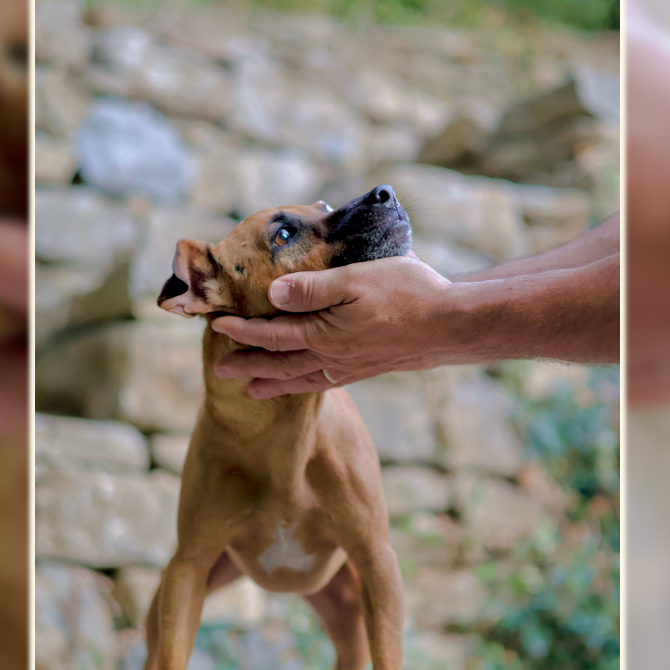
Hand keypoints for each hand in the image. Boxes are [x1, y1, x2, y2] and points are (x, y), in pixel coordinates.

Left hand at [210, 255, 461, 397]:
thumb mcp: (355, 278)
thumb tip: (272, 294)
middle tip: (221, 372)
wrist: (452, 325)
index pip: (272, 334)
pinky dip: (308, 386)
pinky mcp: (371, 368)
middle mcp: (333, 355)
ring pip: (303, 379)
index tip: (218, 326)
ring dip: (275, 384)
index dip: (243, 331)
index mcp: (324, 333)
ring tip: (254, 391)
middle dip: (249, 366)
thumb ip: (311, 288)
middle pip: (281, 363)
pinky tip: (307, 385)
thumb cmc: (407, 293)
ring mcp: (352, 365)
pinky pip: (327, 382)